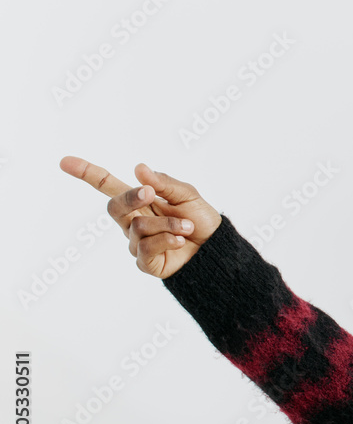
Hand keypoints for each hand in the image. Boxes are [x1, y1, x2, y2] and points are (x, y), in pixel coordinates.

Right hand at [59, 156, 221, 278]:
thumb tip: (139, 169)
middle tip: (149, 193)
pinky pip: (146, 246)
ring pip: (139, 226)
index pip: (108, 186)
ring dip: (168, 223)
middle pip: (115, 206)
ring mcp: (136, 242)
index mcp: (140, 201)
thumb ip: (162, 183)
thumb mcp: (186, 195)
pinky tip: (180, 240)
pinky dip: (168, 239)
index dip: (87, 174)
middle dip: (132, 197)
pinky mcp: (144, 262)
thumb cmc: (201, 220)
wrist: (216, 249)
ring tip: (187, 227)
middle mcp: (133, 221)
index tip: (65, 162)